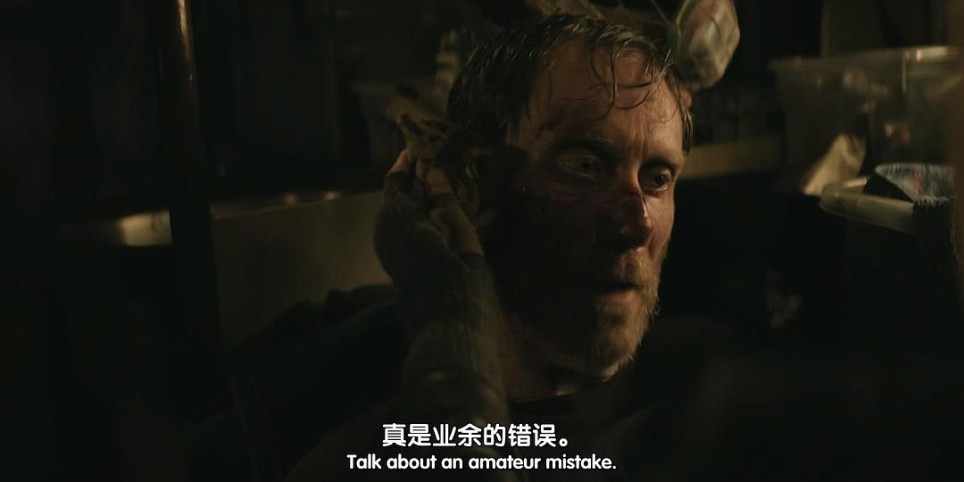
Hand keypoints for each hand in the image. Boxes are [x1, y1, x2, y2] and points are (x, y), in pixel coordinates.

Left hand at [375, 149, 510, 427]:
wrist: (450, 337)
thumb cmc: (461, 286)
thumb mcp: (462, 239)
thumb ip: (447, 204)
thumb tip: (433, 174)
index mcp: (398, 221)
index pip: (398, 178)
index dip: (412, 158)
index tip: (429, 139)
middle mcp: (388, 234)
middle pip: (401, 195)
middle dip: (423, 176)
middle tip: (450, 158)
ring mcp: (393, 252)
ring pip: (408, 214)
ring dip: (429, 198)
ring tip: (459, 181)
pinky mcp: (403, 266)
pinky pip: (412, 231)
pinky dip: (430, 218)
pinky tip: (457, 213)